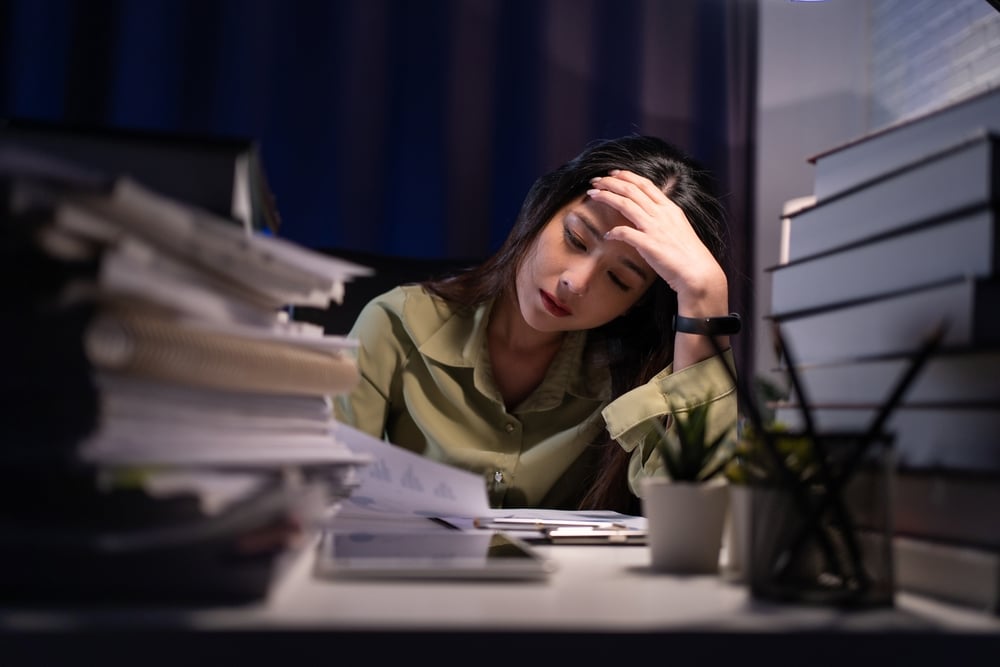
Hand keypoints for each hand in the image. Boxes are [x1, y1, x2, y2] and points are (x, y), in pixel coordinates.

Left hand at [587, 169, 726, 310]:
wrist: (698, 273)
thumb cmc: (688, 254)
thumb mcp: (677, 228)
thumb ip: (662, 219)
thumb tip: (646, 217)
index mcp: (669, 208)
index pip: (645, 184)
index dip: (626, 176)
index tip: (612, 173)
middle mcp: (662, 214)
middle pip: (632, 190)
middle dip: (611, 182)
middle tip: (595, 180)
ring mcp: (655, 228)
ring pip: (626, 204)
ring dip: (607, 197)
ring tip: (593, 194)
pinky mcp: (649, 244)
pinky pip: (625, 233)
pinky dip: (614, 232)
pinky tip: (607, 235)